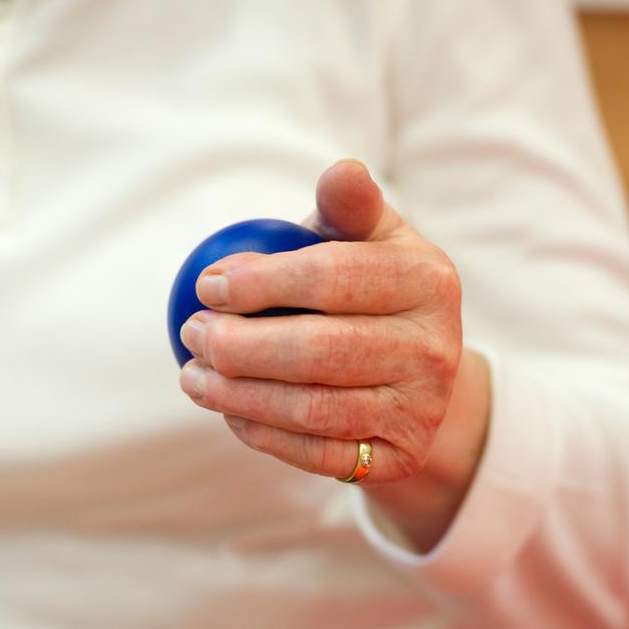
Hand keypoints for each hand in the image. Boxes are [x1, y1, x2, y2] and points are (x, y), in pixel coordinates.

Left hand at [178, 160, 463, 484]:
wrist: (417, 372)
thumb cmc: (371, 287)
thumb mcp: (367, 239)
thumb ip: (348, 207)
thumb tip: (341, 171)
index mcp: (429, 279)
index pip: (332, 277)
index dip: (260, 282)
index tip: (206, 285)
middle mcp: (436, 348)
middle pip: (319, 350)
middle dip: (239, 346)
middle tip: (192, 334)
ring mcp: (421, 409)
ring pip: (312, 408)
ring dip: (238, 396)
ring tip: (194, 377)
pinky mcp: (399, 457)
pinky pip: (319, 454)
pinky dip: (264, 435)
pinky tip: (229, 413)